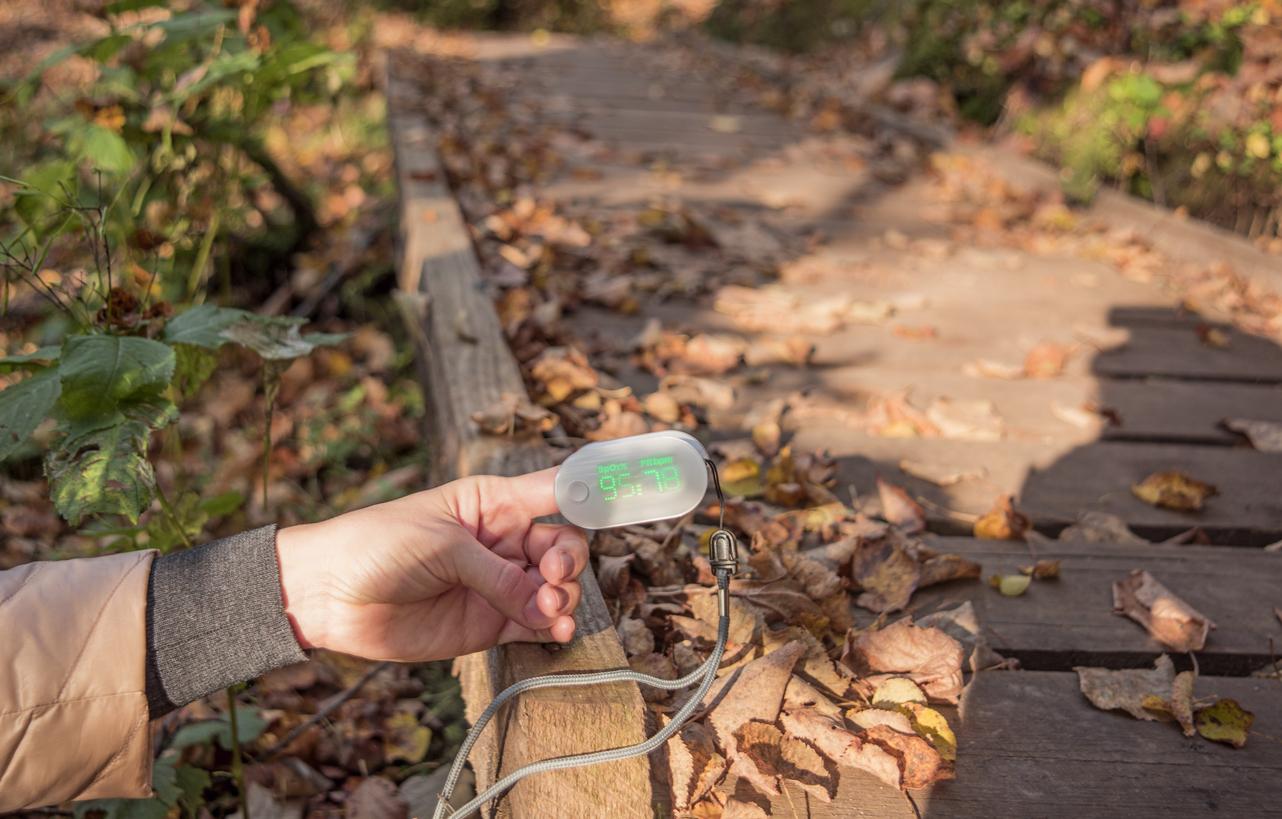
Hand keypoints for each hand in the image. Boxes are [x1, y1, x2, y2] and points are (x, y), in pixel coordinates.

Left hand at [275, 468, 587, 661]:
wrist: (328, 595)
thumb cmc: (378, 544)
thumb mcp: (442, 546)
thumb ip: (497, 574)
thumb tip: (543, 601)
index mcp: (492, 502)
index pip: (553, 490)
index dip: (590, 490)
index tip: (621, 497)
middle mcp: (503, 541)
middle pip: (562, 545)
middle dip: (569, 560)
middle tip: (554, 577)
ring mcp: (497, 584)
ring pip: (554, 588)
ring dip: (562, 597)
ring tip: (549, 609)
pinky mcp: (487, 624)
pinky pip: (534, 624)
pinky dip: (551, 628)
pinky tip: (556, 630)